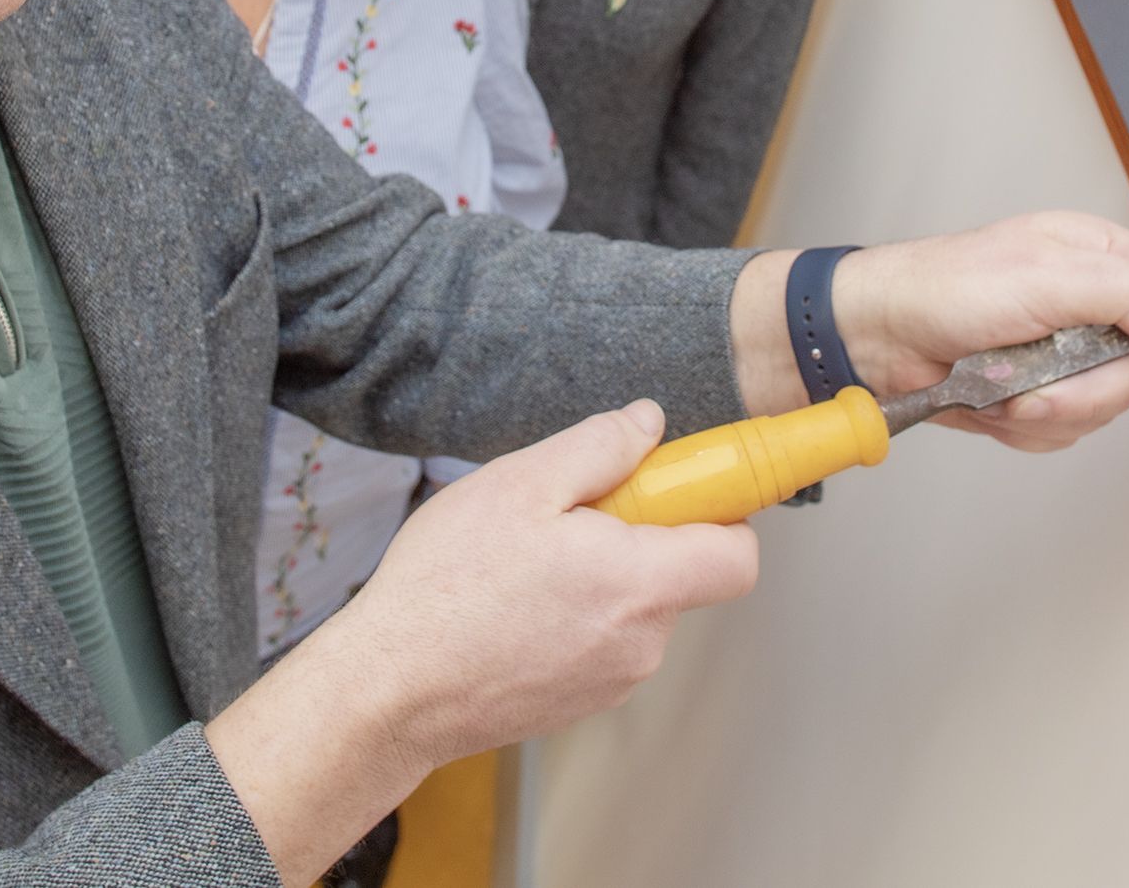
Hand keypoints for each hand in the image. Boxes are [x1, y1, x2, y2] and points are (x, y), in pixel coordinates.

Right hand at [207, 401, 757, 884]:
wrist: (390, 689)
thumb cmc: (447, 587)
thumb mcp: (520, 484)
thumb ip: (599, 448)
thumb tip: (647, 425)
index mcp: (640, 583)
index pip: (738, 554)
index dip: (719, 511)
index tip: (681, 483)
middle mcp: (641, 642)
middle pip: (680, 573)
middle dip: (640, 534)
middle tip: (567, 514)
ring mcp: (612, 681)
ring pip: (636, 606)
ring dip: (601, 575)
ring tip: (524, 561)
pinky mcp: (579, 703)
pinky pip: (602, 639)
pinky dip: (575, 612)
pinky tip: (513, 600)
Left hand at [732, 212, 1128, 451]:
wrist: (878, 336)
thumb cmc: (944, 288)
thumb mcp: (1042, 277)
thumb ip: (1123, 295)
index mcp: (1099, 257)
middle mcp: (1089, 303)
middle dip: (1090, 388)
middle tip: (1043, 378)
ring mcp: (1064, 352)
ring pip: (1102, 407)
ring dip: (1049, 406)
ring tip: (1003, 382)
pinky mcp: (1038, 392)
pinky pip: (1062, 431)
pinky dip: (1024, 424)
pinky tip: (993, 398)